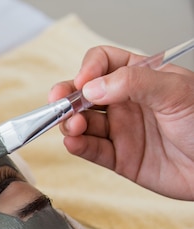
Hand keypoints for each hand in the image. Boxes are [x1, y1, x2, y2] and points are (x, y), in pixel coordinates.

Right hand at [49, 45, 193, 199]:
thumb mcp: (176, 92)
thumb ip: (133, 83)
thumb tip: (92, 87)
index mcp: (142, 78)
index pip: (104, 63)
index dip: (89, 70)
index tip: (83, 82)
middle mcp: (127, 102)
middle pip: (84, 94)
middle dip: (66, 97)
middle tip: (58, 102)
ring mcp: (122, 130)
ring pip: (84, 123)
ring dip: (71, 123)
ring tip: (73, 126)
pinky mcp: (120, 158)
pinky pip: (92, 150)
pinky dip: (78, 146)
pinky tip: (74, 142)